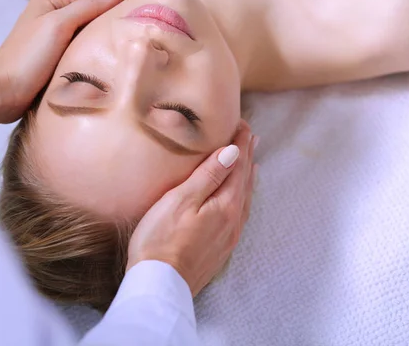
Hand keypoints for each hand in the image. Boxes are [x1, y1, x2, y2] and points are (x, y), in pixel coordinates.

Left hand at [0, 0, 126, 128]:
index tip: (140, 19)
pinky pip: (79, 53)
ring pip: (86, 37)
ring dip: (101, 45)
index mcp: (50, 0)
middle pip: (90, 17)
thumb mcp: (58, 25)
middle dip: (109, 27)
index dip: (114, 7)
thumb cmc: (28, 57)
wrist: (2, 93)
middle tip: (135, 38)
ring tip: (125, 52)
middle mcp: (51, 16)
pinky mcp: (54, 60)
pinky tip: (105, 65)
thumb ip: (88, 6)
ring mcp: (52, 39)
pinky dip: (91, 58)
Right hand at [127, 121, 256, 295]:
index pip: (237, 165)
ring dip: (246, 178)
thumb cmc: (161, 239)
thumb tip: (234, 152)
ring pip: (244, 199)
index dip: (240, 143)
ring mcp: (227, 237)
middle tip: (250, 137)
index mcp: (225, 205)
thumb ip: (208, 176)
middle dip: (247, 157)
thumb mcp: (181, 200)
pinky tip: (235, 201)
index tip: (242, 124)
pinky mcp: (219, 249)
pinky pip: (238, 215)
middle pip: (244, 181)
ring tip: (249, 163)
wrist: (159, 284)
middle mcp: (233, 220)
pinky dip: (241, 198)